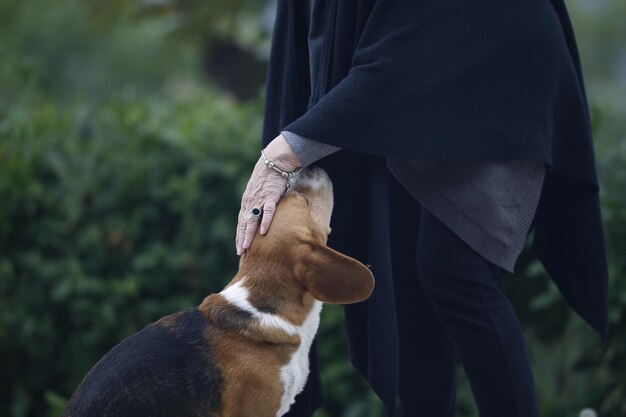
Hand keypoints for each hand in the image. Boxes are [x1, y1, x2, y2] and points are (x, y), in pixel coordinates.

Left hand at [236, 135, 300, 255]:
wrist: (275, 161)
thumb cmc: (270, 177)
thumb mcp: (261, 192)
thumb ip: (260, 204)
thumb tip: (263, 216)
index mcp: (248, 202)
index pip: (242, 222)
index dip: (240, 235)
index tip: (239, 248)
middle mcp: (250, 202)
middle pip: (244, 224)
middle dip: (241, 239)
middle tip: (240, 253)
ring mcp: (259, 199)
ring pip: (252, 220)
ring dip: (249, 235)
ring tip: (247, 247)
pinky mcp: (270, 196)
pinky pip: (267, 211)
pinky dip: (265, 222)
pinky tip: (263, 232)